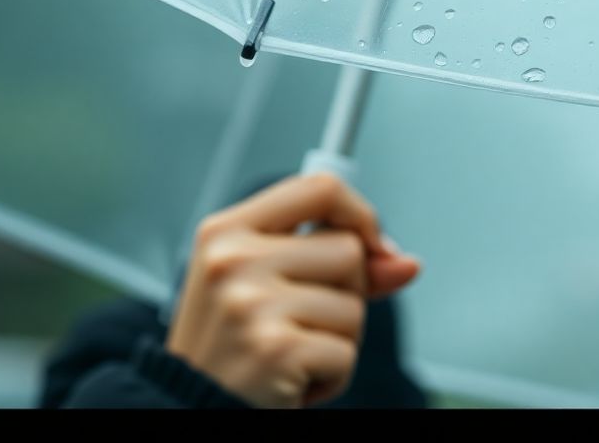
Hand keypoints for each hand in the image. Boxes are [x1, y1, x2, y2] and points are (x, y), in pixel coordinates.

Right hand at [166, 172, 420, 407]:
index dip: (361, 213)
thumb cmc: (232, 349)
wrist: (191, 411)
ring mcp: (250, 303)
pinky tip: (292, 380)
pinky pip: (347, 353)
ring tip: (291, 353)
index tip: (374, 244)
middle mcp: (232, 260)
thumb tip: (406, 263)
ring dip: (338, 339)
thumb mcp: (268, 289)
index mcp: (226, 231)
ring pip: (354, 305)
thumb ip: (336, 266)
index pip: (319, 188)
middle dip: (345, 294)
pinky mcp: (276, 349)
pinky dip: (333, 376)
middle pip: (348, 250)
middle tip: (298, 323)